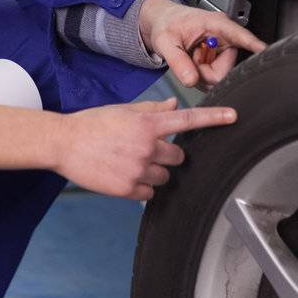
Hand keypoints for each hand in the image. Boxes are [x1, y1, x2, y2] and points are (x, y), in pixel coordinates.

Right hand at [54, 97, 236, 200]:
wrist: (63, 143)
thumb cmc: (92, 124)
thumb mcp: (122, 111)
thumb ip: (151, 110)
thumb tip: (174, 105)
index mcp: (146, 123)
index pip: (187, 120)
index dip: (213, 117)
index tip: (233, 116)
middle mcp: (147, 146)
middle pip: (178, 156)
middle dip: (167, 154)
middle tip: (145, 150)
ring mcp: (138, 169)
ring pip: (165, 176)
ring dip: (154, 171)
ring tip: (129, 162)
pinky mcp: (128, 188)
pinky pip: (149, 192)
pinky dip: (141, 186)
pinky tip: (123, 175)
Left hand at [138, 0, 265, 90]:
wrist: (162, 22)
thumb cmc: (166, 23)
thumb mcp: (165, 40)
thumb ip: (177, 60)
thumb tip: (191, 80)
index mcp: (215, 24)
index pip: (240, 36)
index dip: (254, 45)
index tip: (267, 52)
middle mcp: (224, 36)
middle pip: (227, 69)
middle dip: (205, 72)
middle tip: (190, 58)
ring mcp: (223, 49)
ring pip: (220, 76)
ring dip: (202, 74)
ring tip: (191, 58)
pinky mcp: (219, 59)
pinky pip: (215, 78)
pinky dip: (201, 75)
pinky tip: (194, 63)